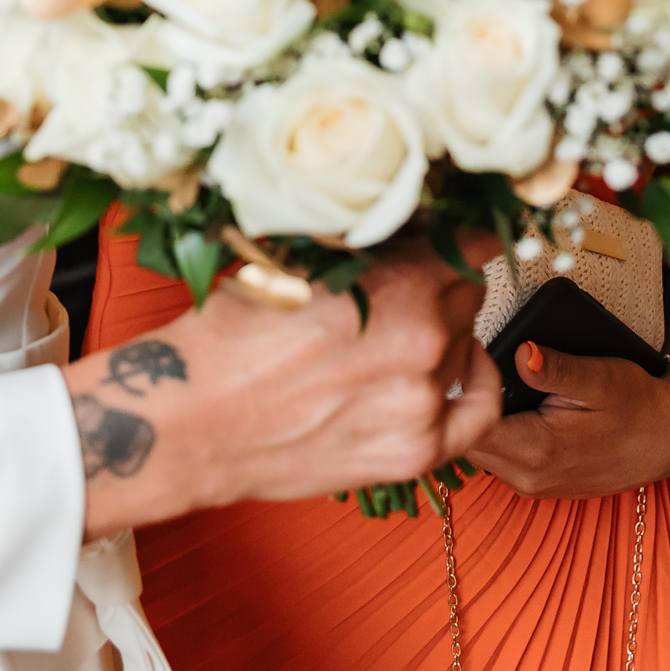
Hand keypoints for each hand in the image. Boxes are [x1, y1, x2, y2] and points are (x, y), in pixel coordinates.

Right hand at [68, 249, 500, 540]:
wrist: (192, 421)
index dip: (454, 234)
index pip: (470, 242)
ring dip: (440, 334)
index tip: (442, 238)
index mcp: (400, 281)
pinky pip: (478, 412)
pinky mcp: (414, 450)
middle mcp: (423, 340)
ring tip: (388, 337)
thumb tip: (404, 219)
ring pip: (465, 344)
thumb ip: (361, 245)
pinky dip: (476, 385)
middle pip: (466, 292)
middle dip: (438, 283)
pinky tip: (463, 369)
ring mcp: (422, 401)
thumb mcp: (295, 260)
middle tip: (396, 290)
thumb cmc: (228, 341)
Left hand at [463, 343, 669, 499]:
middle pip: (468, 440)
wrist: (666, 439)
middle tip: (468, 363)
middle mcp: (526, 478)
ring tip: (486, 380)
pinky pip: (497, 457)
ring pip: (479, 451)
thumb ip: (554, 369)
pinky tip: (506, 404)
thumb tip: (520, 353)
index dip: (462, 388)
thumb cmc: (636, 404)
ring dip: (478, 419)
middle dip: (464, 404)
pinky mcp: (535, 484)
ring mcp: (530, 486)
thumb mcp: (599, 377)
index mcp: (536, 451)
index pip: (471, 425)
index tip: (466, 355)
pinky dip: (496, 431)